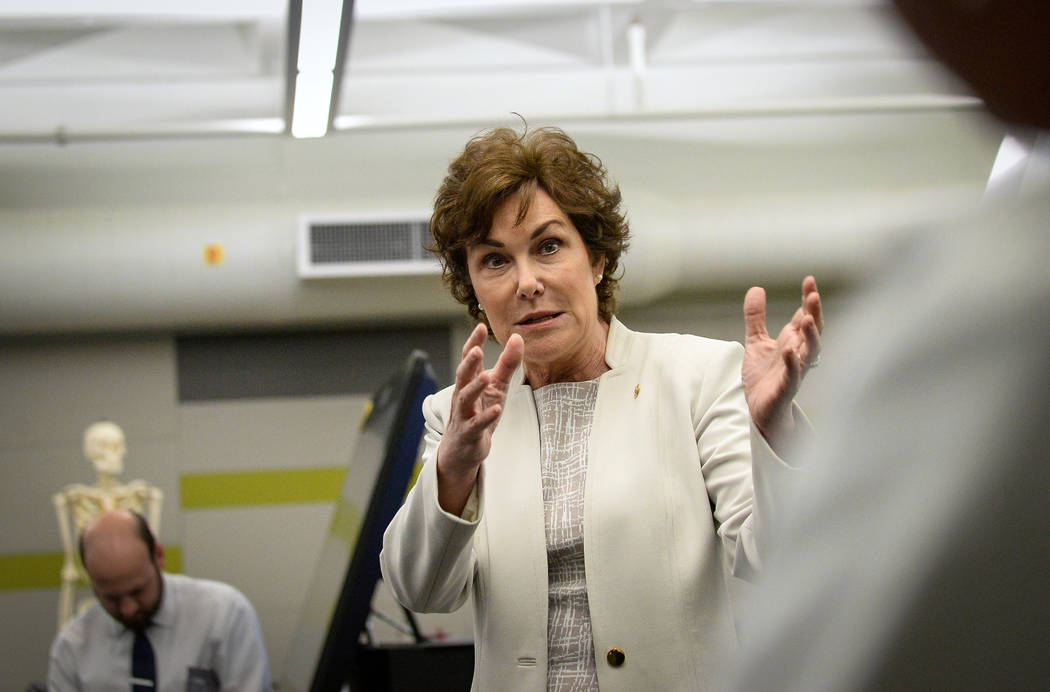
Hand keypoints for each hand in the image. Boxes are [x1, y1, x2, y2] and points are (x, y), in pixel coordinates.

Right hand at [436, 323, 523, 513]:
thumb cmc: (479, 413)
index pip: (469, 359)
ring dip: (474, 387)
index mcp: (469, 382)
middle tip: (476, 349)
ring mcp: (464, 415)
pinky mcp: (470, 434)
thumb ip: (507, 364)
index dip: (473, 343)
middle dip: (468, 362)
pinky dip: (486, 417)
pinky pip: (476, 425)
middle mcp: (463, 396)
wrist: (463, 450)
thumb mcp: (497, 388)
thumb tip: (518, 338)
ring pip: (465, 399)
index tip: (480, 326)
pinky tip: (496, 409)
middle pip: (463, 376)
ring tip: (485, 376)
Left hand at [742, 275, 823, 446]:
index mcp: (792, 341)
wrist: (759, 410)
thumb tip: (757, 288)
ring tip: (805, 319)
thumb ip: (756, 317)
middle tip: (813, 295)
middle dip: (814, 313)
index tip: (809, 280)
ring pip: (810, 353)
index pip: (804, 316)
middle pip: (812, 331)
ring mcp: (794, 372)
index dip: (808, 299)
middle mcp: (798, 354)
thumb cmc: (764, 377)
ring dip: (810, 337)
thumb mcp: (756, 342)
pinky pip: (793, 377)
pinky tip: (790, 351)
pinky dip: (793, 364)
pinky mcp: (785, 389)